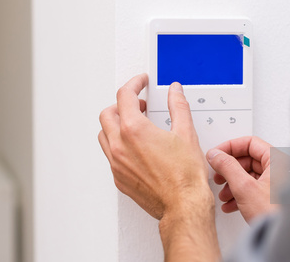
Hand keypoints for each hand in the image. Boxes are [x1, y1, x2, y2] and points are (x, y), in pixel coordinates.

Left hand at [98, 75, 212, 219]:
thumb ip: (178, 107)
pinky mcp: (119, 178)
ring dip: (116, 124)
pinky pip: (110, 155)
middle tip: (139, 104)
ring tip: (134, 124)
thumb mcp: (186, 133)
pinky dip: (118, 145)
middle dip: (122, 104)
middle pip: (107, 113)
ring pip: (104, 135)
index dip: (134, 84)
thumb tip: (175, 92)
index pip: (124, 95)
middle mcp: (120, 146)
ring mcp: (117, 164)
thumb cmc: (185, 176)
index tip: (141, 83)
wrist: (183, 206)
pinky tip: (135, 147)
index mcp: (134, 130)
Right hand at [206, 136, 277, 223]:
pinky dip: (240, 194)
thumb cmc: (275, 214)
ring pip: (249, 175)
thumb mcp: (244, 187)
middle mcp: (280, 169)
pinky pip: (254, 188)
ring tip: (224, 193)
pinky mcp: (275, 197)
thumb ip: (227, 167)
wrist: (285, 238)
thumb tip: (215, 155)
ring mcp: (278, 183)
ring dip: (232, 183)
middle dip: (229, 169)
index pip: (250, 142)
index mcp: (278, 160)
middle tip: (218, 174)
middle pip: (248, 159)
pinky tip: (231, 204)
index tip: (217, 154)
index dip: (230, 147)